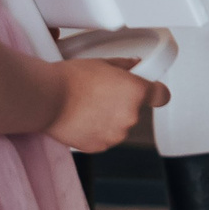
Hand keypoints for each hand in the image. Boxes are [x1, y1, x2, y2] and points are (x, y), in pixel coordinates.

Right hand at [45, 56, 167, 151]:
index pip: (162, 96)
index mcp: (136, 92)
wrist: (46, 99)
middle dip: (122, 104)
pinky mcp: (100, 146)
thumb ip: (125, 67)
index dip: (155, 93)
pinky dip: (96, 131)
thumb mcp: (102, 63)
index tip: (150, 91)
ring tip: (87, 107)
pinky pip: (104, 138)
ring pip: (119, 126)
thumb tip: (135, 66)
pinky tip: (82, 119)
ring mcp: (116, 134)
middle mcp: (130, 116)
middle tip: (101, 94)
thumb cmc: (70, 80)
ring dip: (109, 119)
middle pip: (135, 110)